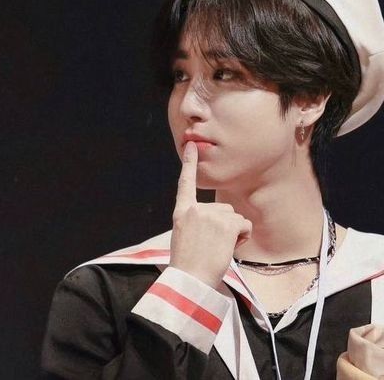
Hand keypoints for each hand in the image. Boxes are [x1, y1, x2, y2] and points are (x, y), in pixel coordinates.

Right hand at [168, 142, 252, 287]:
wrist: (190, 279)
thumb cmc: (189, 265)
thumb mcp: (186, 237)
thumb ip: (198, 223)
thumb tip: (224, 220)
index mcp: (181, 213)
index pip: (185, 184)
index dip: (189, 164)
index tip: (191, 145)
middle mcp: (195, 209)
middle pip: (223, 209)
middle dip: (225, 226)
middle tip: (211, 247)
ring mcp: (210, 215)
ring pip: (235, 218)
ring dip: (234, 233)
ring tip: (218, 250)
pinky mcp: (226, 223)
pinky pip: (244, 226)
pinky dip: (242, 238)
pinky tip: (228, 249)